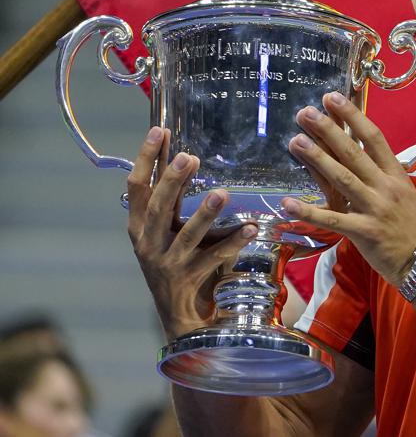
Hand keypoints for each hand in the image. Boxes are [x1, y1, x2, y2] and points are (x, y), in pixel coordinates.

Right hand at [127, 127, 257, 339]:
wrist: (180, 314)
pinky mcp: (190, 278)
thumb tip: (184, 154)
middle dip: (173, 181)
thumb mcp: (168, 228)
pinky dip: (233, 242)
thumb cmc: (176, 259)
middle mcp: (148, 243)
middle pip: (158, 207)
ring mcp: (168, 262)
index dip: (146, 158)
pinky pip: (214, 257)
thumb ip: (174, 197)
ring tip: (222, 193)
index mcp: (139, 225)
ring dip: (205, 213)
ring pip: (187, 235)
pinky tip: (251, 228)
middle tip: (191, 157)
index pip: (136, 186)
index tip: (159, 130)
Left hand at [283, 92, 415, 285]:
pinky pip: (332, 219)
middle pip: (354, 153)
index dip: (353, 116)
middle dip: (329, 130)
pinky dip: (308, 211)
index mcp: (396, 175)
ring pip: (342, 178)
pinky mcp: (363, 232)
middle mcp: (386, 187)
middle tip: (306, 112)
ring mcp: (375, 209)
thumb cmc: (413, 228)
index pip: (374, 138)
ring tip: (295, 140)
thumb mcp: (404, 194)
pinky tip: (288, 202)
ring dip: (317, 158)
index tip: (333, 99)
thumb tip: (362, 154)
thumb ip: (383, 175)